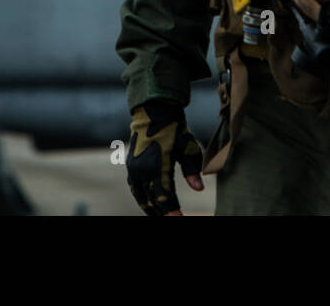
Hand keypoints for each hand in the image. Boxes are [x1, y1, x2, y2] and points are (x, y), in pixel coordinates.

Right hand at [125, 100, 204, 215]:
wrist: (154, 111)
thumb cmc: (175, 129)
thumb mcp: (188, 147)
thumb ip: (192, 170)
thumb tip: (199, 189)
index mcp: (157, 166)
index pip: (165, 196)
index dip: (172, 211)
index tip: (179, 219)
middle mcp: (142, 169)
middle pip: (152, 200)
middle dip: (162, 212)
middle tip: (172, 219)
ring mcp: (134, 168)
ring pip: (140, 196)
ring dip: (149, 208)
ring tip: (159, 216)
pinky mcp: (131, 165)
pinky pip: (134, 187)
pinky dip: (141, 198)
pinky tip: (148, 203)